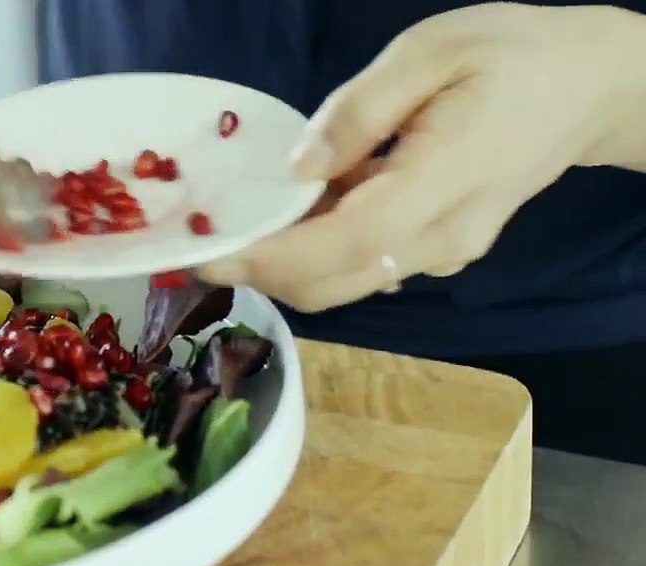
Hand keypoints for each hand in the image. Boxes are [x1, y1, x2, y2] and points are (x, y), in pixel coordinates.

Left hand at [195, 3, 645, 311]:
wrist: (589, 88)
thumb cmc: (511, 55)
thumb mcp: (430, 51)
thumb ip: (358, 112)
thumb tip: (297, 169)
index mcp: (444, 180)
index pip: (347, 243)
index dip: (273, 258)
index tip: (211, 256)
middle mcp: (442, 238)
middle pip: (334, 282)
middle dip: (263, 271)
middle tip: (208, 240)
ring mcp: (444, 253)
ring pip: (344, 283)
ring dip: (287, 265)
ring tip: (245, 222)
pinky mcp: (440, 253)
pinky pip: (364, 267)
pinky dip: (319, 253)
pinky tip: (301, 212)